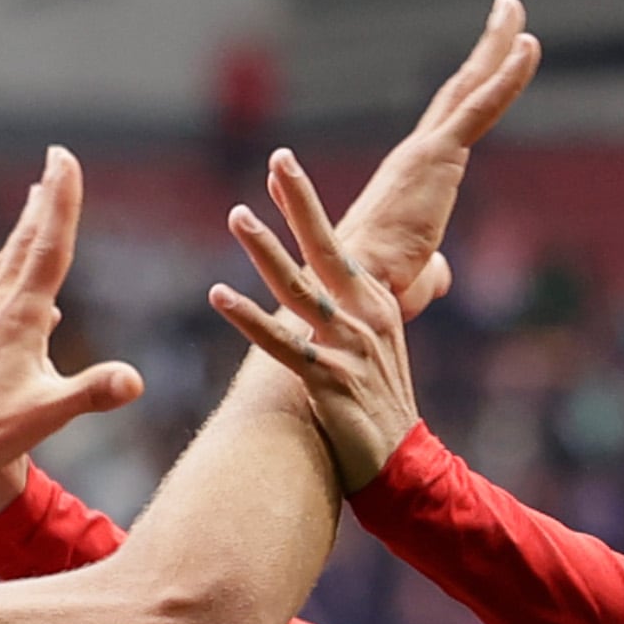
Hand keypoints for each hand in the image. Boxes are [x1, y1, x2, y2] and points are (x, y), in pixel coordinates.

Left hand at [213, 148, 422, 493]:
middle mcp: (366, 315)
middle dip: (300, 201)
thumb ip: (363, 312)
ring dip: (266, 250)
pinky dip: (248, 318)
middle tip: (278, 158)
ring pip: (299, 288)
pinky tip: (219, 294)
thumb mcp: (379, 349)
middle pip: (327, 246)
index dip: (307, 204)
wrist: (404, 465)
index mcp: (377, 303)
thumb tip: (352, 287)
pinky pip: (279, 344)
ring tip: (237, 214)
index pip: (338, 242)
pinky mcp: (327, 380)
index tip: (282, 166)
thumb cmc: (384, 409)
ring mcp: (346, 346)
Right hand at [332, 0, 538, 311]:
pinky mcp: (438, 158)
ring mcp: (426, 152)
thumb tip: (439, 275)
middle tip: (506, 8)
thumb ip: (430, 268)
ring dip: (497, 45)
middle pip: (460, 90)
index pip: (450, 123)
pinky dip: (506, 75)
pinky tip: (527, 45)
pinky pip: (480, 107)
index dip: (473, 88)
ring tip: (514, 6)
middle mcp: (415, 155)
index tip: (489, 59)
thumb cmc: (370, 296)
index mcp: (411, 179)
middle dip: (486, 49)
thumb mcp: (411, 279)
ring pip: (471, 87)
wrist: (347, 298)